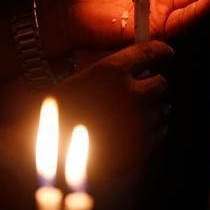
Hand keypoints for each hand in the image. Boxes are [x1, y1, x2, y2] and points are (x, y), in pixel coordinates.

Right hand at [55, 41, 172, 181]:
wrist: (44, 157)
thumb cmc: (54, 117)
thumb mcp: (76, 82)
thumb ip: (108, 74)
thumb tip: (135, 72)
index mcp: (111, 71)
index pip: (152, 52)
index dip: (161, 53)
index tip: (165, 55)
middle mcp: (130, 94)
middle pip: (163, 84)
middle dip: (155, 85)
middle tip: (145, 89)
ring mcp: (138, 123)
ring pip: (163, 111)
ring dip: (154, 109)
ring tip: (134, 114)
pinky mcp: (140, 149)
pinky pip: (159, 134)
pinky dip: (151, 131)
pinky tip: (133, 132)